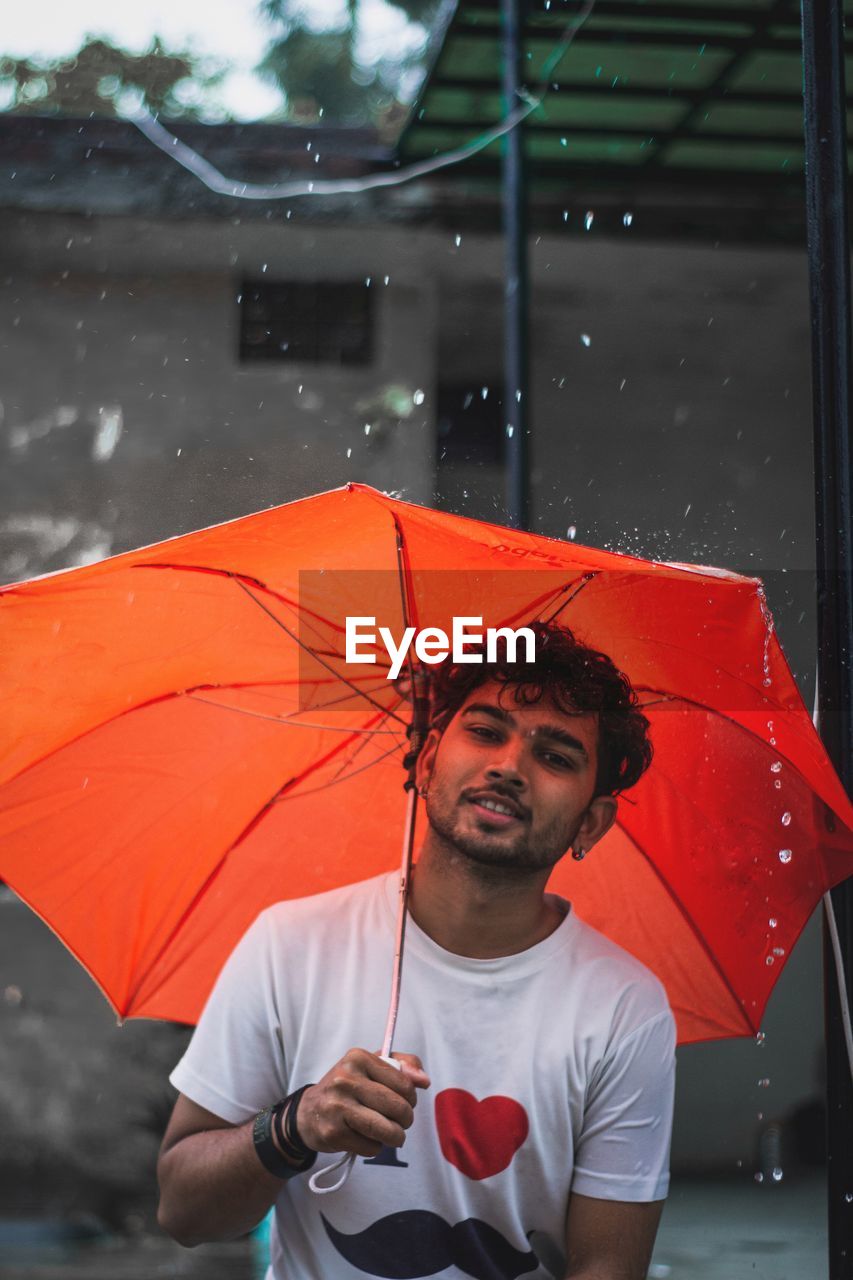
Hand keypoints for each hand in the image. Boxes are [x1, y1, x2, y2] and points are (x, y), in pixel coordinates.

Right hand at [296, 1048, 429, 1158]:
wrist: (309, 1111)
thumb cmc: (348, 1087)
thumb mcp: (372, 1066)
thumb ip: (403, 1066)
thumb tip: (424, 1080)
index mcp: (358, 1058)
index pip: (404, 1084)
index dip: (411, 1098)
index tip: (404, 1101)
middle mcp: (345, 1079)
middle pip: (398, 1108)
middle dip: (405, 1120)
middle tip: (400, 1122)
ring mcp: (337, 1107)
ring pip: (387, 1130)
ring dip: (395, 1137)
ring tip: (391, 1135)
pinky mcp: (334, 1133)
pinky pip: (371, 1147)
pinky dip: (375, 1147)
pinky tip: (365, 1138)